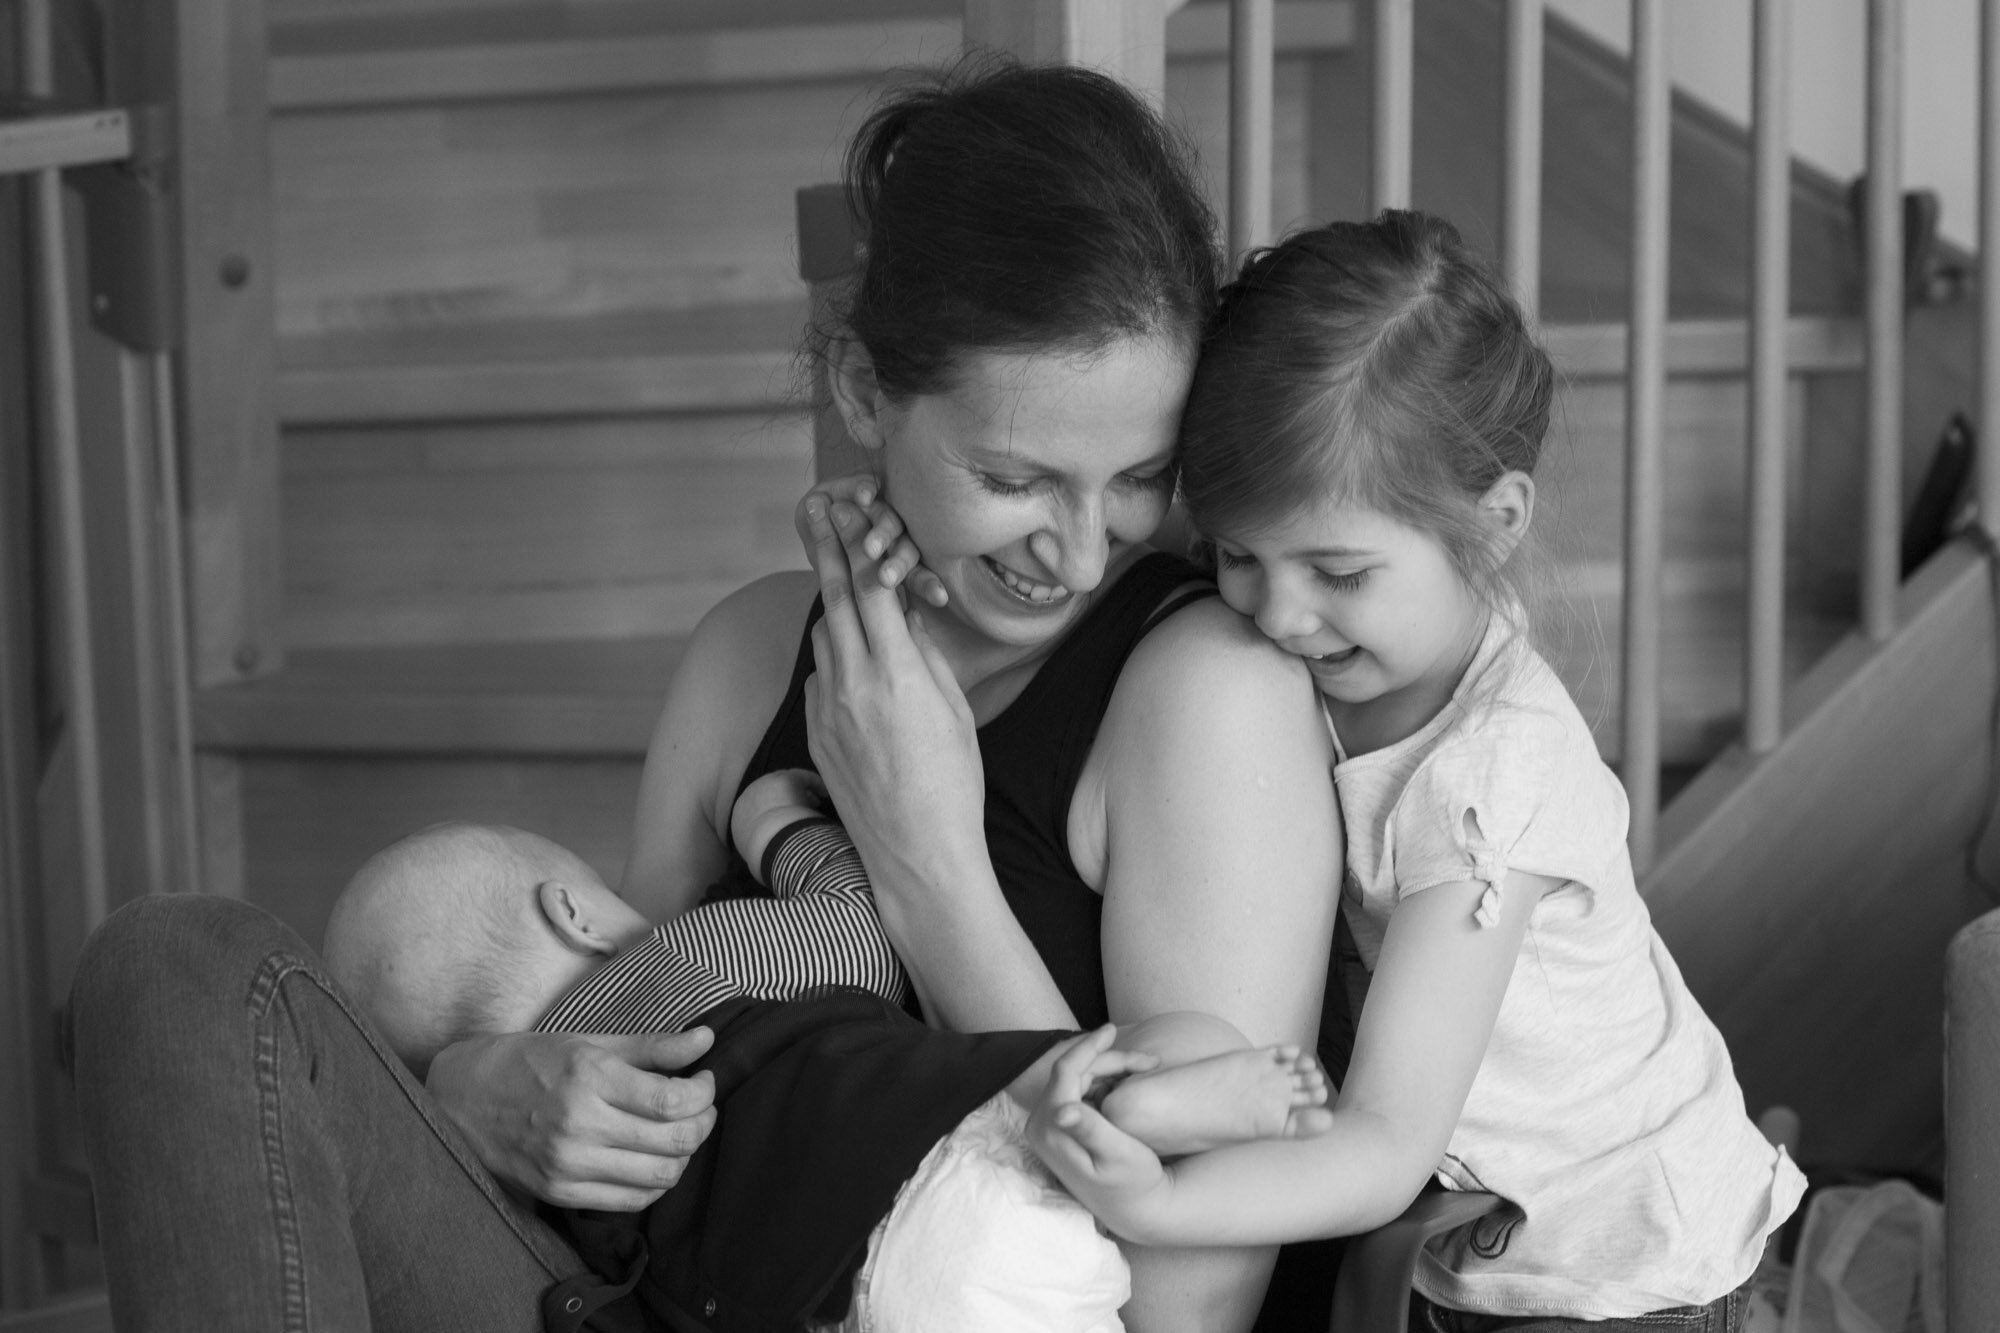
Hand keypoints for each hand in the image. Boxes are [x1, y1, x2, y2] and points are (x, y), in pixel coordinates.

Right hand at [426, 1027, 718, 1210]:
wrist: (461, 1099)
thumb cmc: (528, 1062)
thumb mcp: (589, 1042)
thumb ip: (653, 1046)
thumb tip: (706, 1040)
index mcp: (589, 1078)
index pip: (673, 1101)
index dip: (704, 1094)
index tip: (705, 1080)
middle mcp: (580, 1125)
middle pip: (674, 1141)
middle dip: (702, 1123)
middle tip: (700, 1107)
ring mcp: (568, 1165)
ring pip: (660, 1176)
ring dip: (684, 1155)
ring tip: (679, 1132)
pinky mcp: (560, 1193)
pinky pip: (631, 1201)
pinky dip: (655, 1182)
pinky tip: (652, 1157)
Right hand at [731, 768, 827, 879]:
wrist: (770, 843)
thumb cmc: (766, 857)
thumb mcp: (759, 860)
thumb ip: (765, 856)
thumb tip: (776, 866)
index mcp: (741, 818)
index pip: (758, 812)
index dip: (775, 815)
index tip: (789, 823)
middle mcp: (751, 797)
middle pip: (771, 795)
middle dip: (787, 801)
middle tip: (805, 808)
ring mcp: (767, 784)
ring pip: (787, 784)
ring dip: (801, 793)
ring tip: (817, 802)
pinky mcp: (785, 779)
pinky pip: (803, 778)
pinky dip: (815, 784)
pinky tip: (826, 792)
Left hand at [799, 494, 985, 883]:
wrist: (918, 852)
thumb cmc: (953, 783)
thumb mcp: (954, 709)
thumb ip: (926, 656)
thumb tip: (907, 618)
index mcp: (896, 673)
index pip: (867, 590)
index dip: (855, 544)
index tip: (845, 511)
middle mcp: (852, 686)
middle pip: (832, 602)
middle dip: (827, 554)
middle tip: (818, 513)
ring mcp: (826, 711)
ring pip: (822, 641)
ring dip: (834, 613)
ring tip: (849, 595)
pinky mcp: (815, 735)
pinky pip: (819, 681)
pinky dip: (835, 664)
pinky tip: (857, 671)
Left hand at [1026, 1025, 1170, 1236]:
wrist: (1134, 1209)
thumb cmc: (1133, 1183)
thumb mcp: (1117, 1155)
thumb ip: (1090, 1129)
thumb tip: (1061, 1110)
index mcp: (1051, 1129)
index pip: (1066, 1071)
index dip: (1090, 1046)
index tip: (1113, 1028)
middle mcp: (1041, 1126)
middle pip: (1073, 1073)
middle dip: (1109, 1060)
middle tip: (1148, 1060)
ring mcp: (1048, 1127)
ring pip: (1077, 1080)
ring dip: (1108, 1069)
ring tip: (1144, 1068)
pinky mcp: (1059, 1129)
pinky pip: (1078, 1092)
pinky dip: (1102, 1082)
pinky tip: (1126, 1082)